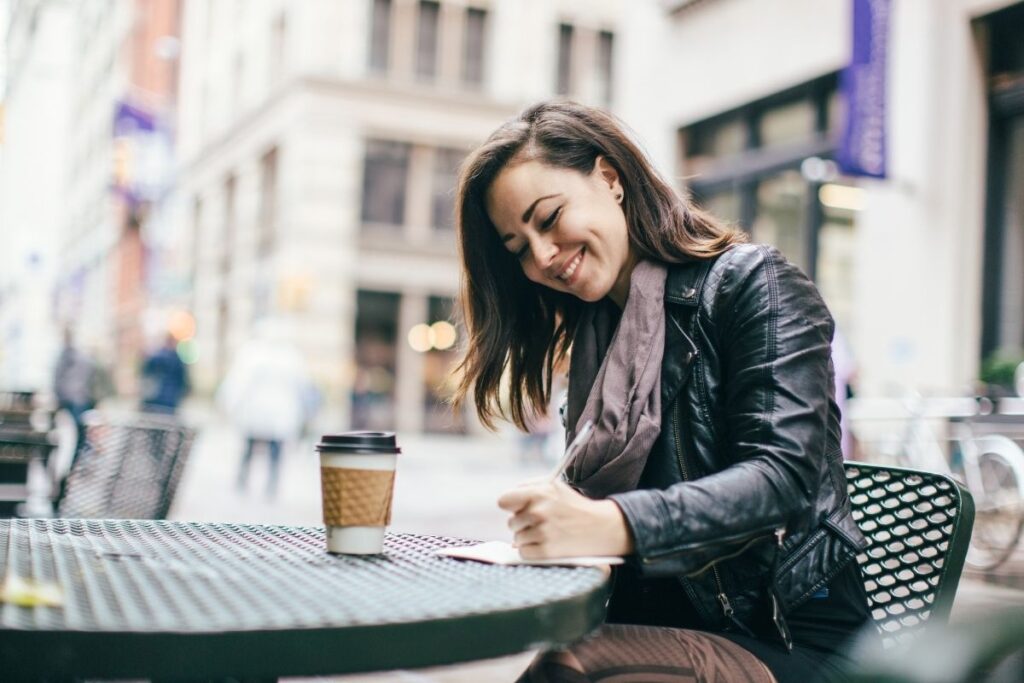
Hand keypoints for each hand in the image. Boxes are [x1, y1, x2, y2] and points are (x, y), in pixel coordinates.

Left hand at [497, 479, 633, 559]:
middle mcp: (538, 512)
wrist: (601, 527)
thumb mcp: (554, 486)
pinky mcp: (547, 552)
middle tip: (542, 523)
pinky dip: (532, 551)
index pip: (504, 501)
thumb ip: (528, 488)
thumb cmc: (574, 505)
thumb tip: (506, 502)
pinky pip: (524, 553)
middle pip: (511, 523)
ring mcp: (542, 533)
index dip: (510, 506)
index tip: (518, 509)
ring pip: (517, 539)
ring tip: (548, 533)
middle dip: (523, 524)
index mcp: (538, 493)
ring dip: (528, 538)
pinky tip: (547, 545)